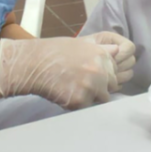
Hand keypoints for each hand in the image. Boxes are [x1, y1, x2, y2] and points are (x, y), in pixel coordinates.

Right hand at [0, 37, 117, 109]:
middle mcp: (99, 72)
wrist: (33, 63)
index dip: (103, 76)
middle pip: (110, 87)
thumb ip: (101, 50)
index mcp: (101, 56)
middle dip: (99, 88)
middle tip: (81, 84)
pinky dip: (77, 104)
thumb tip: (117, 51)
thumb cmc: (53, 52)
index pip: (114, 73)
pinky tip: (65, 93)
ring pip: (100, 99)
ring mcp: (90, 87)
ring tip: (73, 88)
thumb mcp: (80, 44)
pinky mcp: (80, 101)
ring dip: (90, 97)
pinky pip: (85, 107)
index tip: (91, 76)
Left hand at [80, 32, 136, 89]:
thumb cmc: (78, 49)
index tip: (110, 58)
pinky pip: (122, 84)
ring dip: (118, 76)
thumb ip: (103, 46)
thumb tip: (116, 49)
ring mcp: (119, 67)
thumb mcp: (89, 44)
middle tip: (106, 69)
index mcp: (115, 40)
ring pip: (128, 74)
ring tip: (103, 76)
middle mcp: (121, 53)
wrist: (68, 59)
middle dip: (119, 66)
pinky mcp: (115, 79)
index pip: (130, 47)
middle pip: (131, 61)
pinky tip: (103, 83)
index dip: (122, 54)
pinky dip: (114, 85)